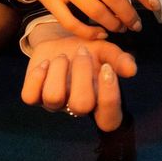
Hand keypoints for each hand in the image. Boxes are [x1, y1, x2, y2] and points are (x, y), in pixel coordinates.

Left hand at [21, 32, 135, 130]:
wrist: (60, 39)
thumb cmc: (88, 50)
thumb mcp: (105, 51)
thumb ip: (119, 60)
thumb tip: (132, 70)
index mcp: (99, 103)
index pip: (109, 120)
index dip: (109, 97)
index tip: (106, 68)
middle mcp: (76, 108)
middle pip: (80, 106)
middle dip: (82, 74)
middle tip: (82, 52)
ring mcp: (54, 104)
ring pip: (53, 98)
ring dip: (59, 71)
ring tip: (63, 57)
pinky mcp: (34, 96)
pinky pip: (29, 97)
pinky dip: (37, 77)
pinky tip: (45, 63)